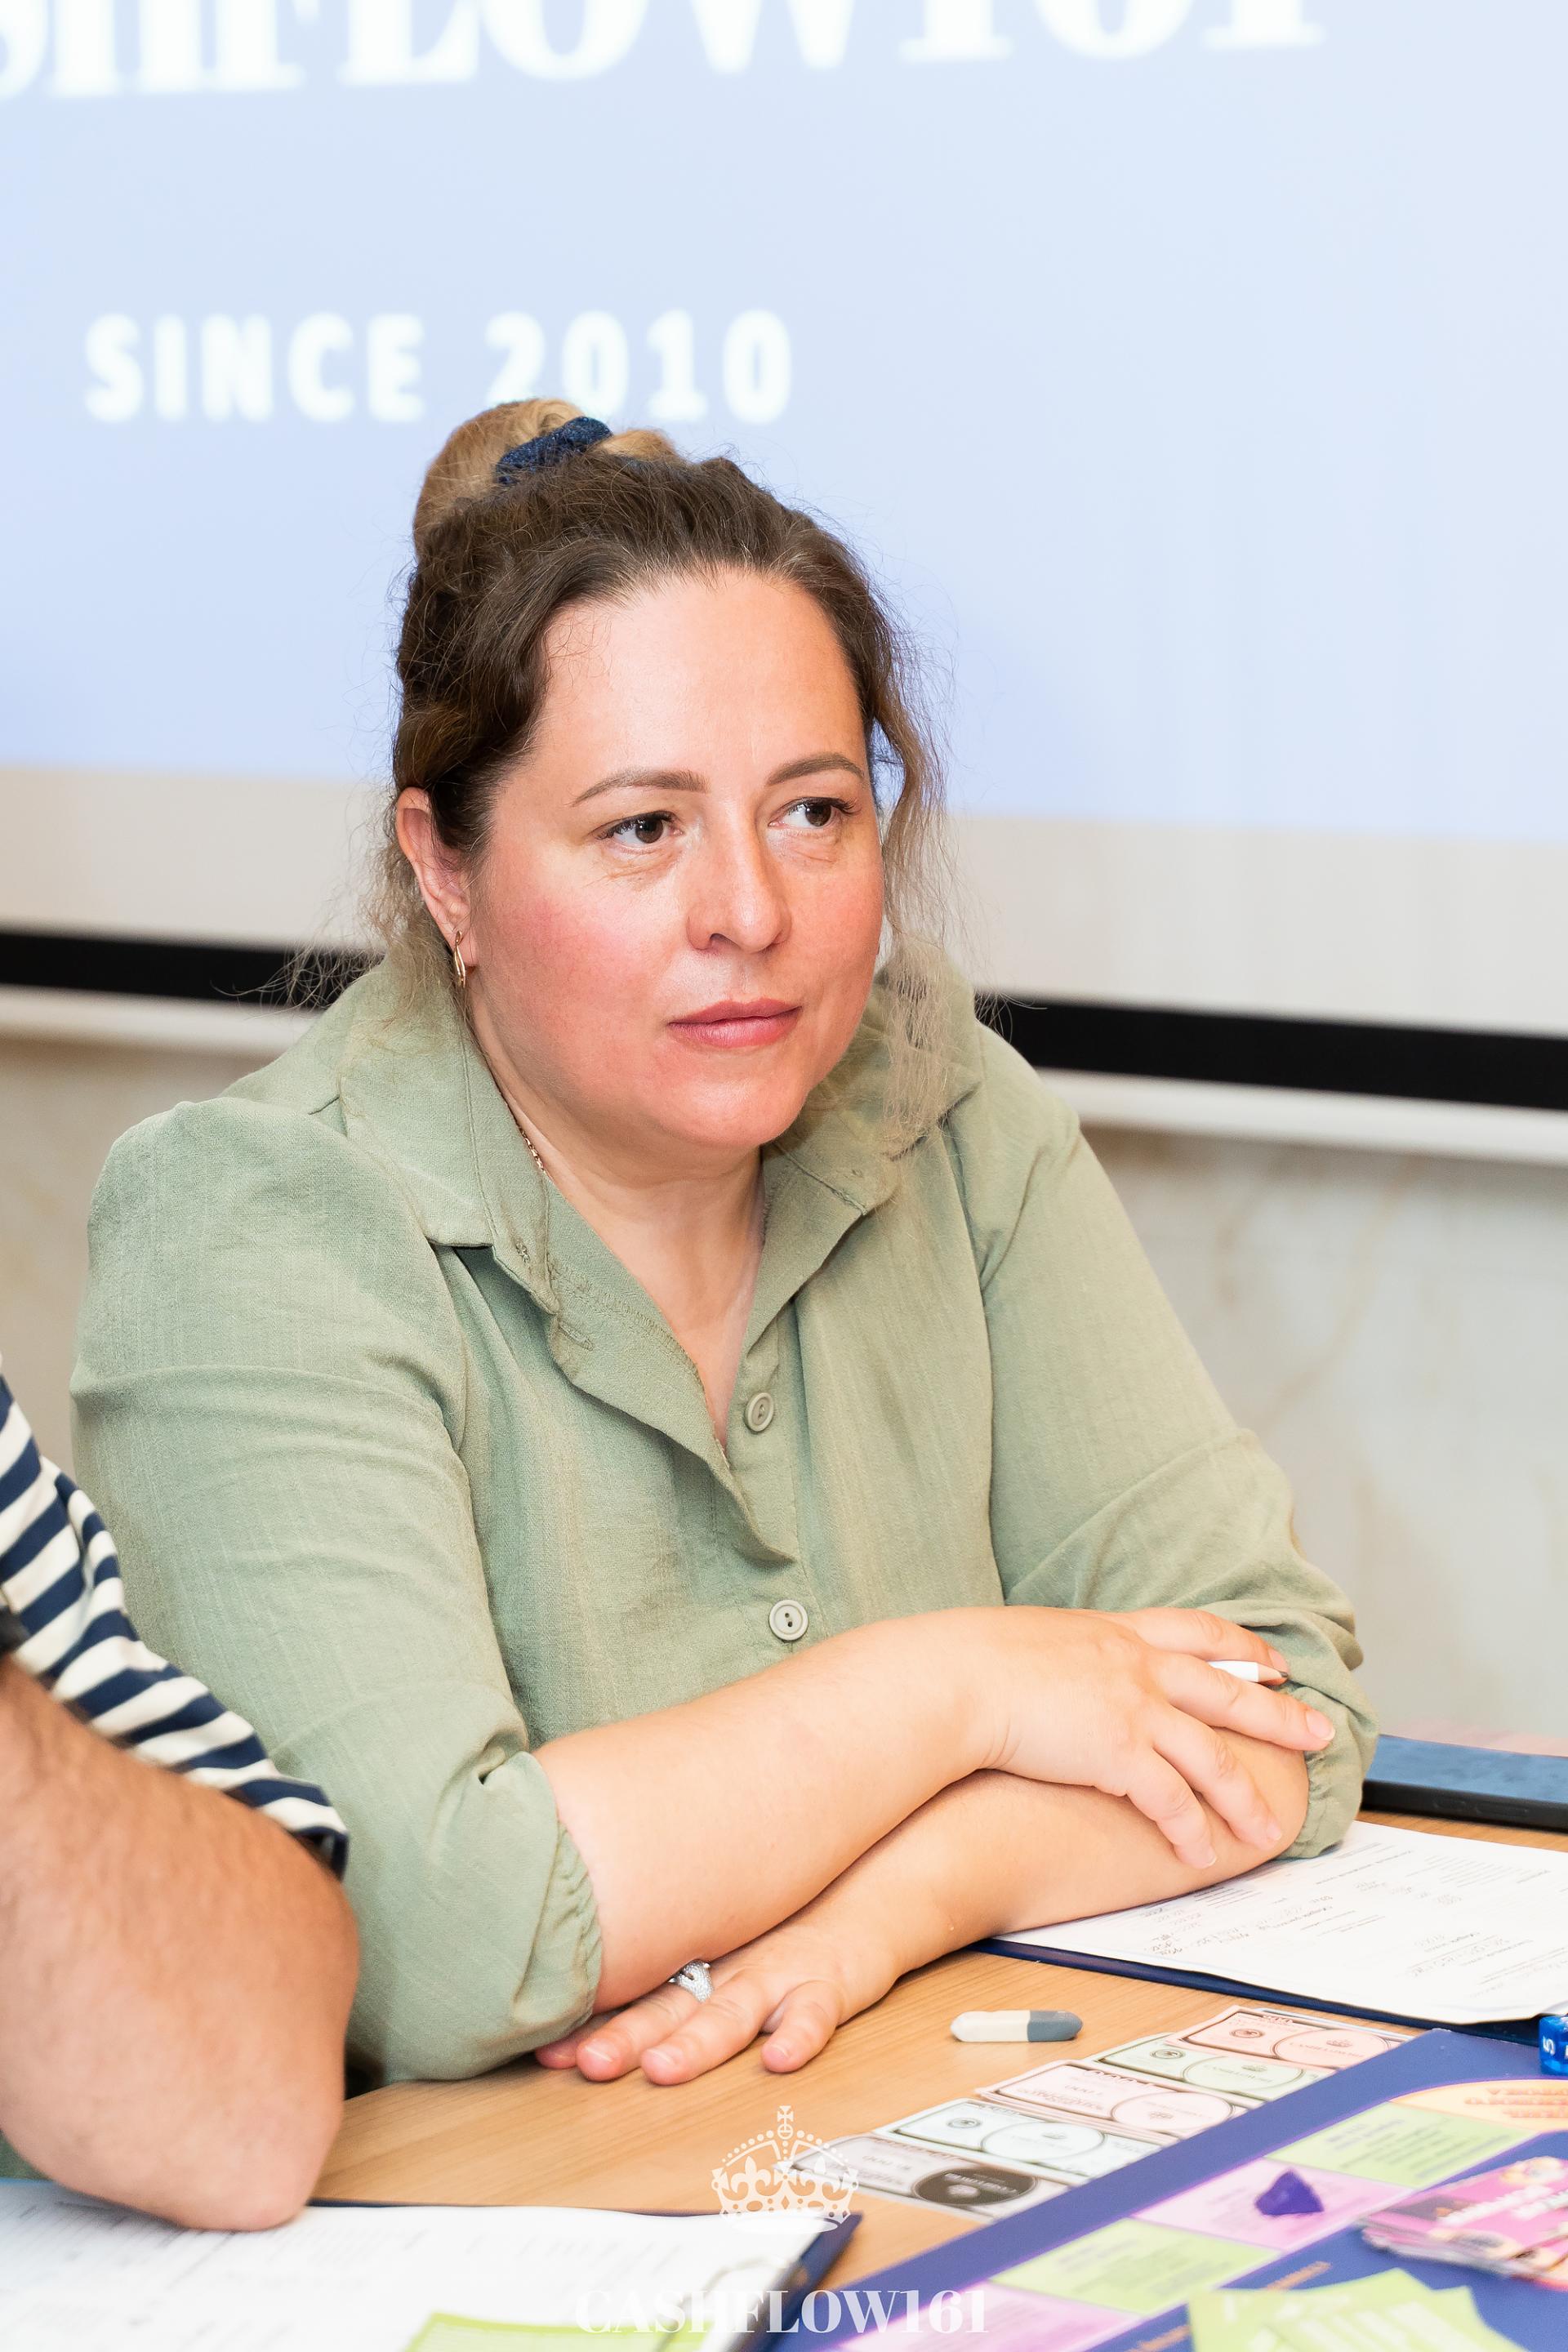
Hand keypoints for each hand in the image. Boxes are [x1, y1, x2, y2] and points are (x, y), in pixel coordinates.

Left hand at [534, 1902, 902, 2086]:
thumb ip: (664, 1976)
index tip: (543, 2052)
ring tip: (663, 2068)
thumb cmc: (780, 1929)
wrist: (863, 1887)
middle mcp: (726, 1971)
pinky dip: (799, 2035)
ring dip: (698, 2041)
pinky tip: (779, 2057)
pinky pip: (816, 2013)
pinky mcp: (829, 1984)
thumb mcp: (717, 1945)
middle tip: (586, 2064)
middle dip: (626, 2037)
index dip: (591, 2025)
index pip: (633, 2000)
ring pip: (732, 2011)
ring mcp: (777, 1976)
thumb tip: (578, 1993)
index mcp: (694, 1968)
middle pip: (669, 2007)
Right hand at [957, 1605, 1334, 1868]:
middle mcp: (1137, 1665)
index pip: (1198, 1633)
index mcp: (1117, 1633)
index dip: (1242, 1649)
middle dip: (1279, 1716)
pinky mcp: (1119, 1752)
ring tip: (1273, 1829)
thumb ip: (1069, 1656)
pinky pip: (1171, 1800)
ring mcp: (1133, 1707)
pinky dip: (1191, 1830)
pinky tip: (1203, 1854)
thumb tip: (1064, 1673)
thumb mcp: (1034, 1640)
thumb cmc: (973, 1661)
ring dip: (1245, 1797)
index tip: (1274, 1664)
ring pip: (1213, 1756)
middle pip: (1228, 1691)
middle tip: (1320, 1732)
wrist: (956, 1677)